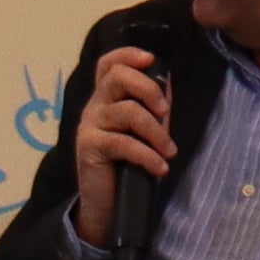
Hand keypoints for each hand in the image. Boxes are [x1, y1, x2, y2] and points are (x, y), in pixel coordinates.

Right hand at [69, 46, 175, 253]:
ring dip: (156, 131)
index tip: (150, 59)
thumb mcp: (143, 132)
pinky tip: (160, 168)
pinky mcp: (89, 147)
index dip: (127, 55)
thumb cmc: (127, 165)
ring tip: (170, 151)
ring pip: (126, 111)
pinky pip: (123, 143)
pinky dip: (148, 156)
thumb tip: (168, 82)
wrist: (106, 204)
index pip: (108, 65)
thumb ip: (152, 108)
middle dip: (148, 89)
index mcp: (106, 98)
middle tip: (166, 111)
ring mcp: (89, 125)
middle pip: (117, 77)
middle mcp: (94, 106)